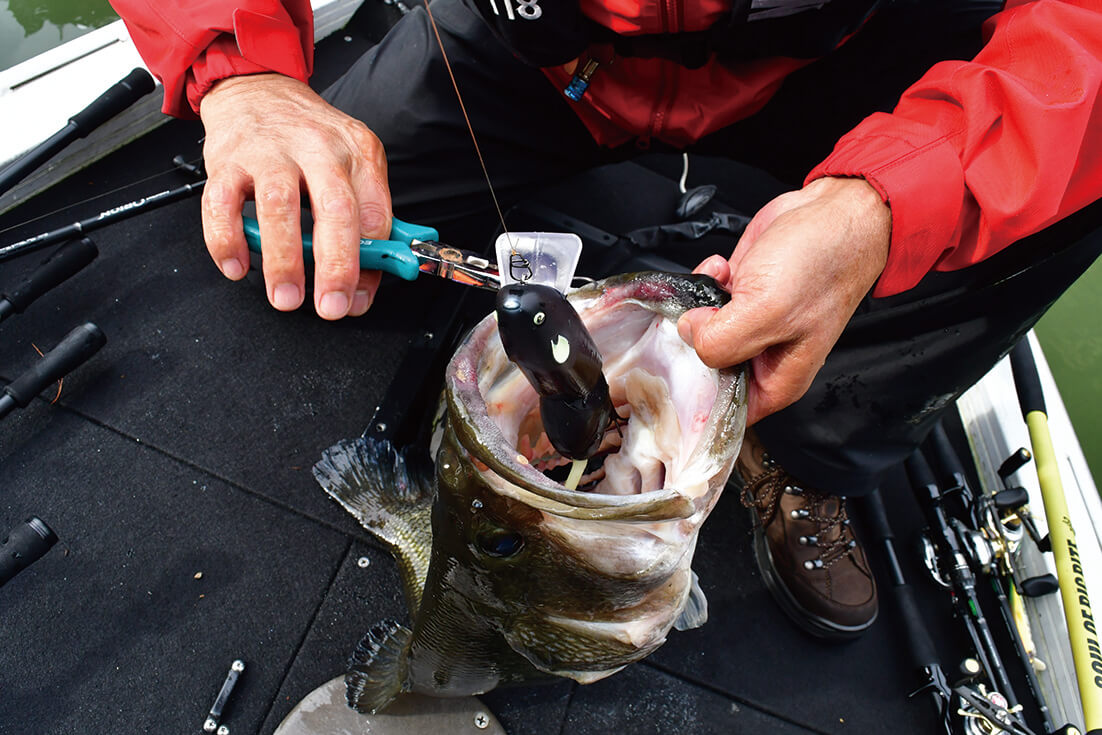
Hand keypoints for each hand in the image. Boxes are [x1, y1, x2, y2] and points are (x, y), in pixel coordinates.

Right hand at [198, 74, 390, 318]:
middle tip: (331, 306)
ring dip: (282, 260)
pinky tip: (236, 267)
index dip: (370, 263)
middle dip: (334, 265)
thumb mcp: (354, 164)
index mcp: (356, 153)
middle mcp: (317, 149)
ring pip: (278, 207)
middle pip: (334, 208)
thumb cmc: (310, 137)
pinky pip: (220, 205)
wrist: (258, 88)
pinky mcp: (226, 161)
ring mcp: (269, 153)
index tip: (358, 298)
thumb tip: (364, 286)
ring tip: (285, 297)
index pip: (375, 214)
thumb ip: (365, 220)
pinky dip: (225, 241)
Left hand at [677, 177, 890, 425]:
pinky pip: (702, 301)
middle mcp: (759, 358)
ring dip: (696, 306)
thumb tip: (689, 335)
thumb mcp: (769, 311)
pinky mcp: (738, 296)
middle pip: (701, 371)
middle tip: (694, 316)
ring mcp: (747, 326)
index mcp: (774, 381)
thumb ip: (722, 339)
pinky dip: (703, 281)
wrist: (833, 214)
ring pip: (697, 333)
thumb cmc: (821, 266)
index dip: (694, 395)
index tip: (674, 367)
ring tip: (718, 284)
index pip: (721, 411)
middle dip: (690, 342)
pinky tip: (723, 267)